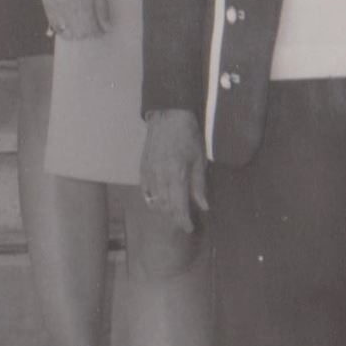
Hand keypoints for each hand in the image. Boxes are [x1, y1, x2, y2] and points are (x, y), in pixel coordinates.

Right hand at [38, 0, 109, 39]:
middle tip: (95, 27)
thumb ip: (102, 7)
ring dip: (74, 32)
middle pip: (77, 33)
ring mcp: (53, 3)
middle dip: (88, 34)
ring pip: (63, 30)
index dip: (98, 32)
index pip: (90, 29)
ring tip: (82, 26)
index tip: (104, 29)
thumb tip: (107, 27)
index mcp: (81, 2)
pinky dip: (60, 26)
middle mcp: (65, 5)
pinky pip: (52, 21)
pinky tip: (68, 23)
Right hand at [140, 109, 208, 234]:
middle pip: (165, 208)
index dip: (184, 222)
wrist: (168, 116)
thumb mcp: (199, 160)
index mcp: (177, 175)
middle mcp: (160, 177)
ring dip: (164, 210)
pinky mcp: (142, 168)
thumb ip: (199, 185)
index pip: (178, 207)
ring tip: (173, 211)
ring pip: (154, 202)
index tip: (189, 228)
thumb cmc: (188, 136)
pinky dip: (152, 200)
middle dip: (175, 218)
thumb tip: (203, 206)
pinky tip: (159, 201)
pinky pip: (145, 191)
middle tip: (184, 220)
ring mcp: (149, 173)